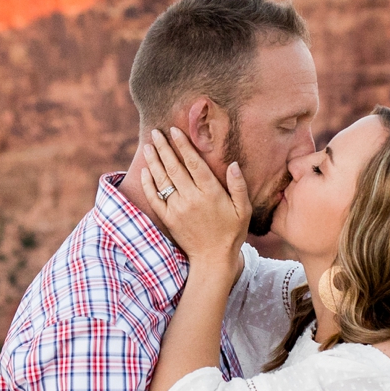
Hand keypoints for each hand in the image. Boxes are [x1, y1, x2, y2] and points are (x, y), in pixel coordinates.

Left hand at [140, 126, 249, 267]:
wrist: (212, 259)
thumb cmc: (231, 233)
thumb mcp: (243, 210)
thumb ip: (238, 186)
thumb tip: (233, 165)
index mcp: (210, 193)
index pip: (193, 163)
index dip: (183, 145)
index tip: (174, 131)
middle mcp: (191, 198)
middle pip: (174, 167)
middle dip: (164, 148)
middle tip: (156, 132)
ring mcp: (177, 208)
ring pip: (163, 179)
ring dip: (154, 161)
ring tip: (149, 146)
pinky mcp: (168, 218)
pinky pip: (154, 198)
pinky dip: (148, 183)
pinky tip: (145, 171)